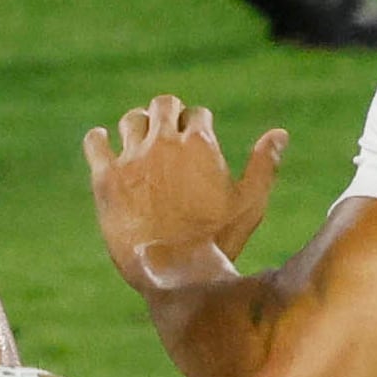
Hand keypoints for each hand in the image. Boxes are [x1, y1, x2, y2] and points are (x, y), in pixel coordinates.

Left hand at [85, 94, 286, 287]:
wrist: (174, 271)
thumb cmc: (216, 240)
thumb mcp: (249, 204)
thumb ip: (264, 165)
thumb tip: (280, 133)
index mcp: (199, 144)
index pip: (197, 114)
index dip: (198, 125)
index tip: (196, 140)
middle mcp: (163, 143)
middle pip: (163, 105)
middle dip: (168, 114)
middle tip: (168, 132)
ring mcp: (132, 159)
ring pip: (132, 119)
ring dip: (138, 124)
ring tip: (140, 140)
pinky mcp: (106, 178)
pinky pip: (95, 143)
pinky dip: (99, 139)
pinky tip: (102, 142)